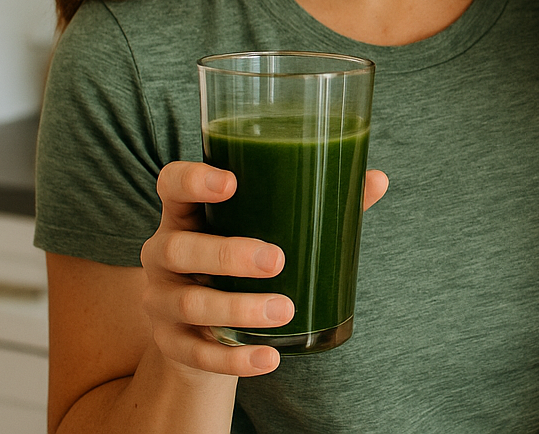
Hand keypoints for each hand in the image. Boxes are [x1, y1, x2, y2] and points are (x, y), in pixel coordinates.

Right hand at [139, 161, 388, 377]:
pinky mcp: (172, 344)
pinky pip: (198, 354)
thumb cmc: (242, 251)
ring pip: (191, 304)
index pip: (171, 184)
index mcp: (186, 213)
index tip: (231, 181)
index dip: (192, 179)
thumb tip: (376, 179)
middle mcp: (163, 253)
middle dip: (228, 255)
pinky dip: (235, 359)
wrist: (200, 322)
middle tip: (277, 259)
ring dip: (239, 308)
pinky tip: (270, 359)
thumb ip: (317, 201)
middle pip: (179, 249)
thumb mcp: (264, 225)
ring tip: (284, 310)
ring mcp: (162, 301)